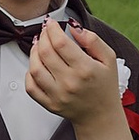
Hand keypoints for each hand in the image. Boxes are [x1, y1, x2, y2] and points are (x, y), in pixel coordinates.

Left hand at [22, 12, 116, 132]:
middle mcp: (70, 83)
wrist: (100, 115)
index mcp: (85, 69)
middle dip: (43, 36)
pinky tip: (36, 65)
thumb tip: (73, 27)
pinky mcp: (49, 104)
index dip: (53, 29)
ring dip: (34, 52)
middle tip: (45, 31)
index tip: (51, 23)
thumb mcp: (109, 59)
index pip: (61, 43)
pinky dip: (29, 73)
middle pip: (46, 53)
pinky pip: (31, 87)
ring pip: (35, 68)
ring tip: (39, 45)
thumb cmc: (105, 86)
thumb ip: (93, 40)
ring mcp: (58, 95)